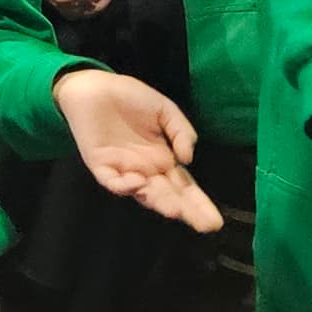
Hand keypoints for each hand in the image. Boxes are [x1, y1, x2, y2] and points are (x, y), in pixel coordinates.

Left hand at [56, 71, 219, 233]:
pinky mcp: (101, 165)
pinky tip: (139, 182)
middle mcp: (146, 171)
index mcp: (164, 159)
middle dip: (187, 211)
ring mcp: (124, 170)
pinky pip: (113, 182)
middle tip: (205, 226)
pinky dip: (125, 185)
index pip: (185, 187)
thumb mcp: (165, 111)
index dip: (199, 204)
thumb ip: (181, 132)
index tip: (215, 222)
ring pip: (143, 193)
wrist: (95, 85)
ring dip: (159, 202)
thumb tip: (188, 159)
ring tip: (175, 211)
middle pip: (169, 196)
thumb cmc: (131, 97)